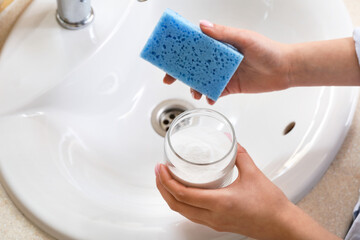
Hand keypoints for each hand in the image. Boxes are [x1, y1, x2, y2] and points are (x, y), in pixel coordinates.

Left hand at [155, 144, 339, 239]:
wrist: (280, 224)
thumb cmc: (270, 205)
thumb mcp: (253, 174)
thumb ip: (240, 155)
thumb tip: (231, 143)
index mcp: (220, 202)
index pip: (183, 194)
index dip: (167, 180)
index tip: (161, 168)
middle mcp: (213, 216)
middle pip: (177, 205)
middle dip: (162, 188)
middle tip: (159, 171)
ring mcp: (214, 222)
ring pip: (183, 212)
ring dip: (170, 196)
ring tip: (166, 180)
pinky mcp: (217, 224)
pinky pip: (192, 215)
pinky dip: (182, 203)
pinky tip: (184, 192)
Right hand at [163, 21, 291, 104]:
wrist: (284, 69)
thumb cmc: (268, 49)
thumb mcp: (244, 37)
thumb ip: (223, 33)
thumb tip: (203, 25)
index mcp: (220, 45)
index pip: (196, 46)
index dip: (180, 51)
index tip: (168, 56)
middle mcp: (219, 60)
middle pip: (194, 65)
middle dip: (180, 72)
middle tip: (170, 78)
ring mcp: (223, 74)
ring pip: (202, 81)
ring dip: (194, 86)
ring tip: (195, 92)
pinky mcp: (230, 87)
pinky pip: (215, 92)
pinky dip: (209, 95)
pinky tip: (209, 97)